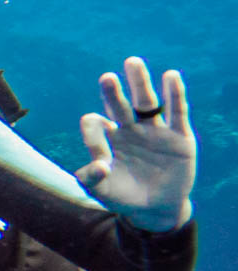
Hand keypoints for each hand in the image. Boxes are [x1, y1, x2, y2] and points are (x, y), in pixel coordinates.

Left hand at [75, 57, 194, 231]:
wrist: (155, 208)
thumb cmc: (123, 196)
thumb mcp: (103, 192)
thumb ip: (91, 180)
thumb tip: (97, 166)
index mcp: (108, 139)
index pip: (96, 125)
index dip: (92, 131)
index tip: (95, 149)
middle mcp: (130, 129)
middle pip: (120, 106)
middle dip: (113, 92)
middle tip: (106, 78)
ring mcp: (154, 131)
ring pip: (146, 103)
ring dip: (140, 84)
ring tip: (132, 62)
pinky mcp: (179, 136)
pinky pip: (177, 112)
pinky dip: (175, 94)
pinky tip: (170, 76)